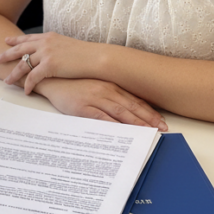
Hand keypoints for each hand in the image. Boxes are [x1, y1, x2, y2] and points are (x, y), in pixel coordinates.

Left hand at [0, 32, 100, 94]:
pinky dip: (28, 85)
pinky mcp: (49, 65)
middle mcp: (45, 43)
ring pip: (23, 65)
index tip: (6, 41)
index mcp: (49, 37)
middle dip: (6, 54)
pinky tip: (26, 91)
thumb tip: (53, 54)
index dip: (16, 40)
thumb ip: (57, 47)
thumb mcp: (68, 45)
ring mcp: (46, 53)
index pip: (28, 38)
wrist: (97, 57)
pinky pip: (33, 77)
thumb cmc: (87, 54)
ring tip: (6, 81)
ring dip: (14, 74)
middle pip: (20, 49)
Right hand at [34, 78, 167, 130]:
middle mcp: (106, 90)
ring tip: (148, 133)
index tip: (161, 120)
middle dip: (148, 119)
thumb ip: (109, 96)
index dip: (149, 111)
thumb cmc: (73, 84)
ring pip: (121, 112)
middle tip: (162, 129)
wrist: (51, 80)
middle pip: (132, 106)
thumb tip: (125, 109)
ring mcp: (95, 98)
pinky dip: (114, 126)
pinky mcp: (83, 107)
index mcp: (110, 85)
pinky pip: (102, 118)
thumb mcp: (94, 86)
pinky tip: (122, 133)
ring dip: (136, 123)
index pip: (134, 99)